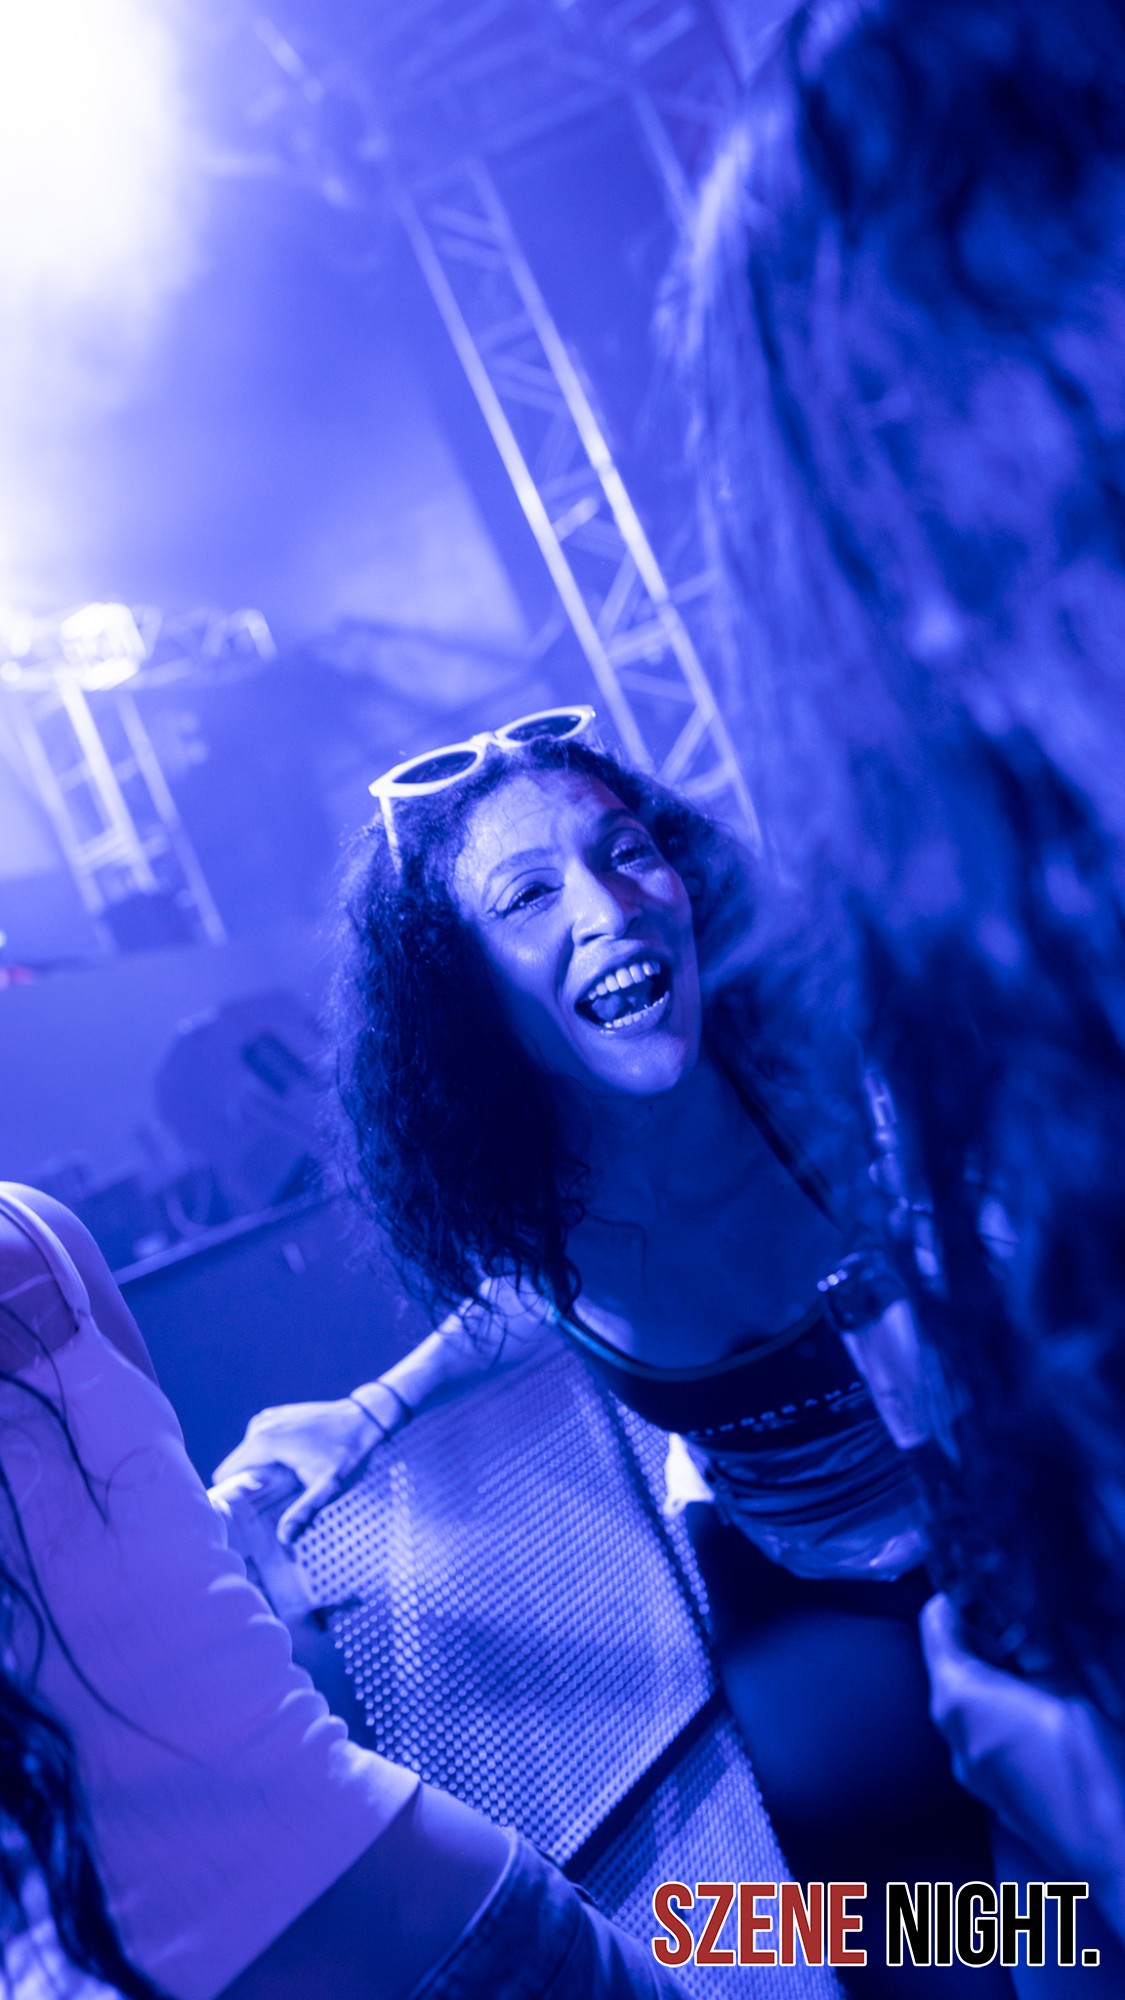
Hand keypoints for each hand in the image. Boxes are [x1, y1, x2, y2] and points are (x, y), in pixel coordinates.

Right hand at [212, 1398, 386, 1544]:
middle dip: (252, 1486)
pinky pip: (261, 1445)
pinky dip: (271, 1459)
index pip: (227, 1474)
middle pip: (238, 1467)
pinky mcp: (277, 1417)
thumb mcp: (328, 1487)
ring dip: (264, 1474)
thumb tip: (284, 1539)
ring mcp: (268, 1419)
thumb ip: (304, 1512)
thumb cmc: (348, 1453)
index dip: (234, 1495)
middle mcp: (260, 1426)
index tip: (251, 1511)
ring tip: (292, 1482)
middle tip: (280, 1499)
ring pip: (250, 1457)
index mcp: (264, 1441)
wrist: (367, 1419)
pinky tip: (295, 1467)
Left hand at [921, 1592, 1124, 1942]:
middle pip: (950, 1661)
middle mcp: (951, 1732)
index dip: (958, 1596)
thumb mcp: (1071, 1688)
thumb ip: (1041, 1648)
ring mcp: (969, 1768)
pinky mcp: (991, 1791)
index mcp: (958, 1698)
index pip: (935, 1624)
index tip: (985, 1583)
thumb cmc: (1088, 1766)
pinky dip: (1003, 1709)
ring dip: (995, 1673)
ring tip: (1039, 1660)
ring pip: (967, 1698)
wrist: (1111, 1851)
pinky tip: (1042, 1707)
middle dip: (983, 1635)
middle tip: (1022, 1618)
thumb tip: (1029, 1621)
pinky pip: (984, 1732)